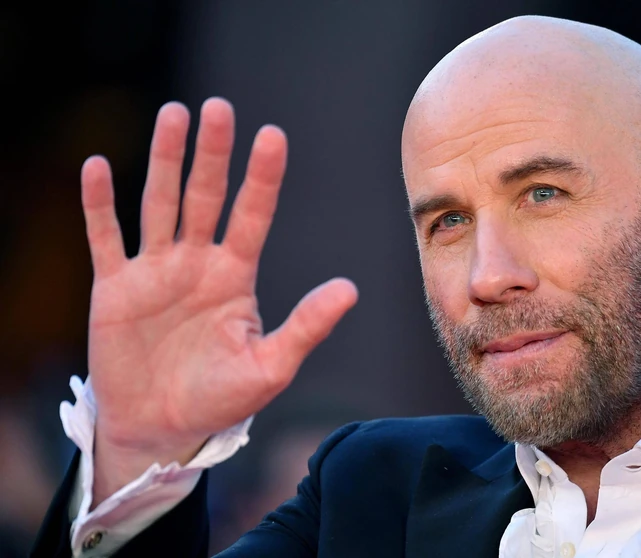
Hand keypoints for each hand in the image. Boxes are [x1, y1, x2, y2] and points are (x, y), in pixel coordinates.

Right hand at [81, 98, 357, 504]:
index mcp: (235, 276)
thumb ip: (306, 327)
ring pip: (159, 204)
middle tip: (219, 108)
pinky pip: (105, 238)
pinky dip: (99, 205)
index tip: (273, 136)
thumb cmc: (221, 399)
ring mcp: (154, 271)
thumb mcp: (270, 367)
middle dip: (212, 154)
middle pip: (205, 197)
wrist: (164, 428)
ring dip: (163, 161)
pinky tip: (97, 168)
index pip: (252, 216)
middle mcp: (196, 263)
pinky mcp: (115, 287)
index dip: (262, 178)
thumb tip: (350, 289)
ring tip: (172, 114)